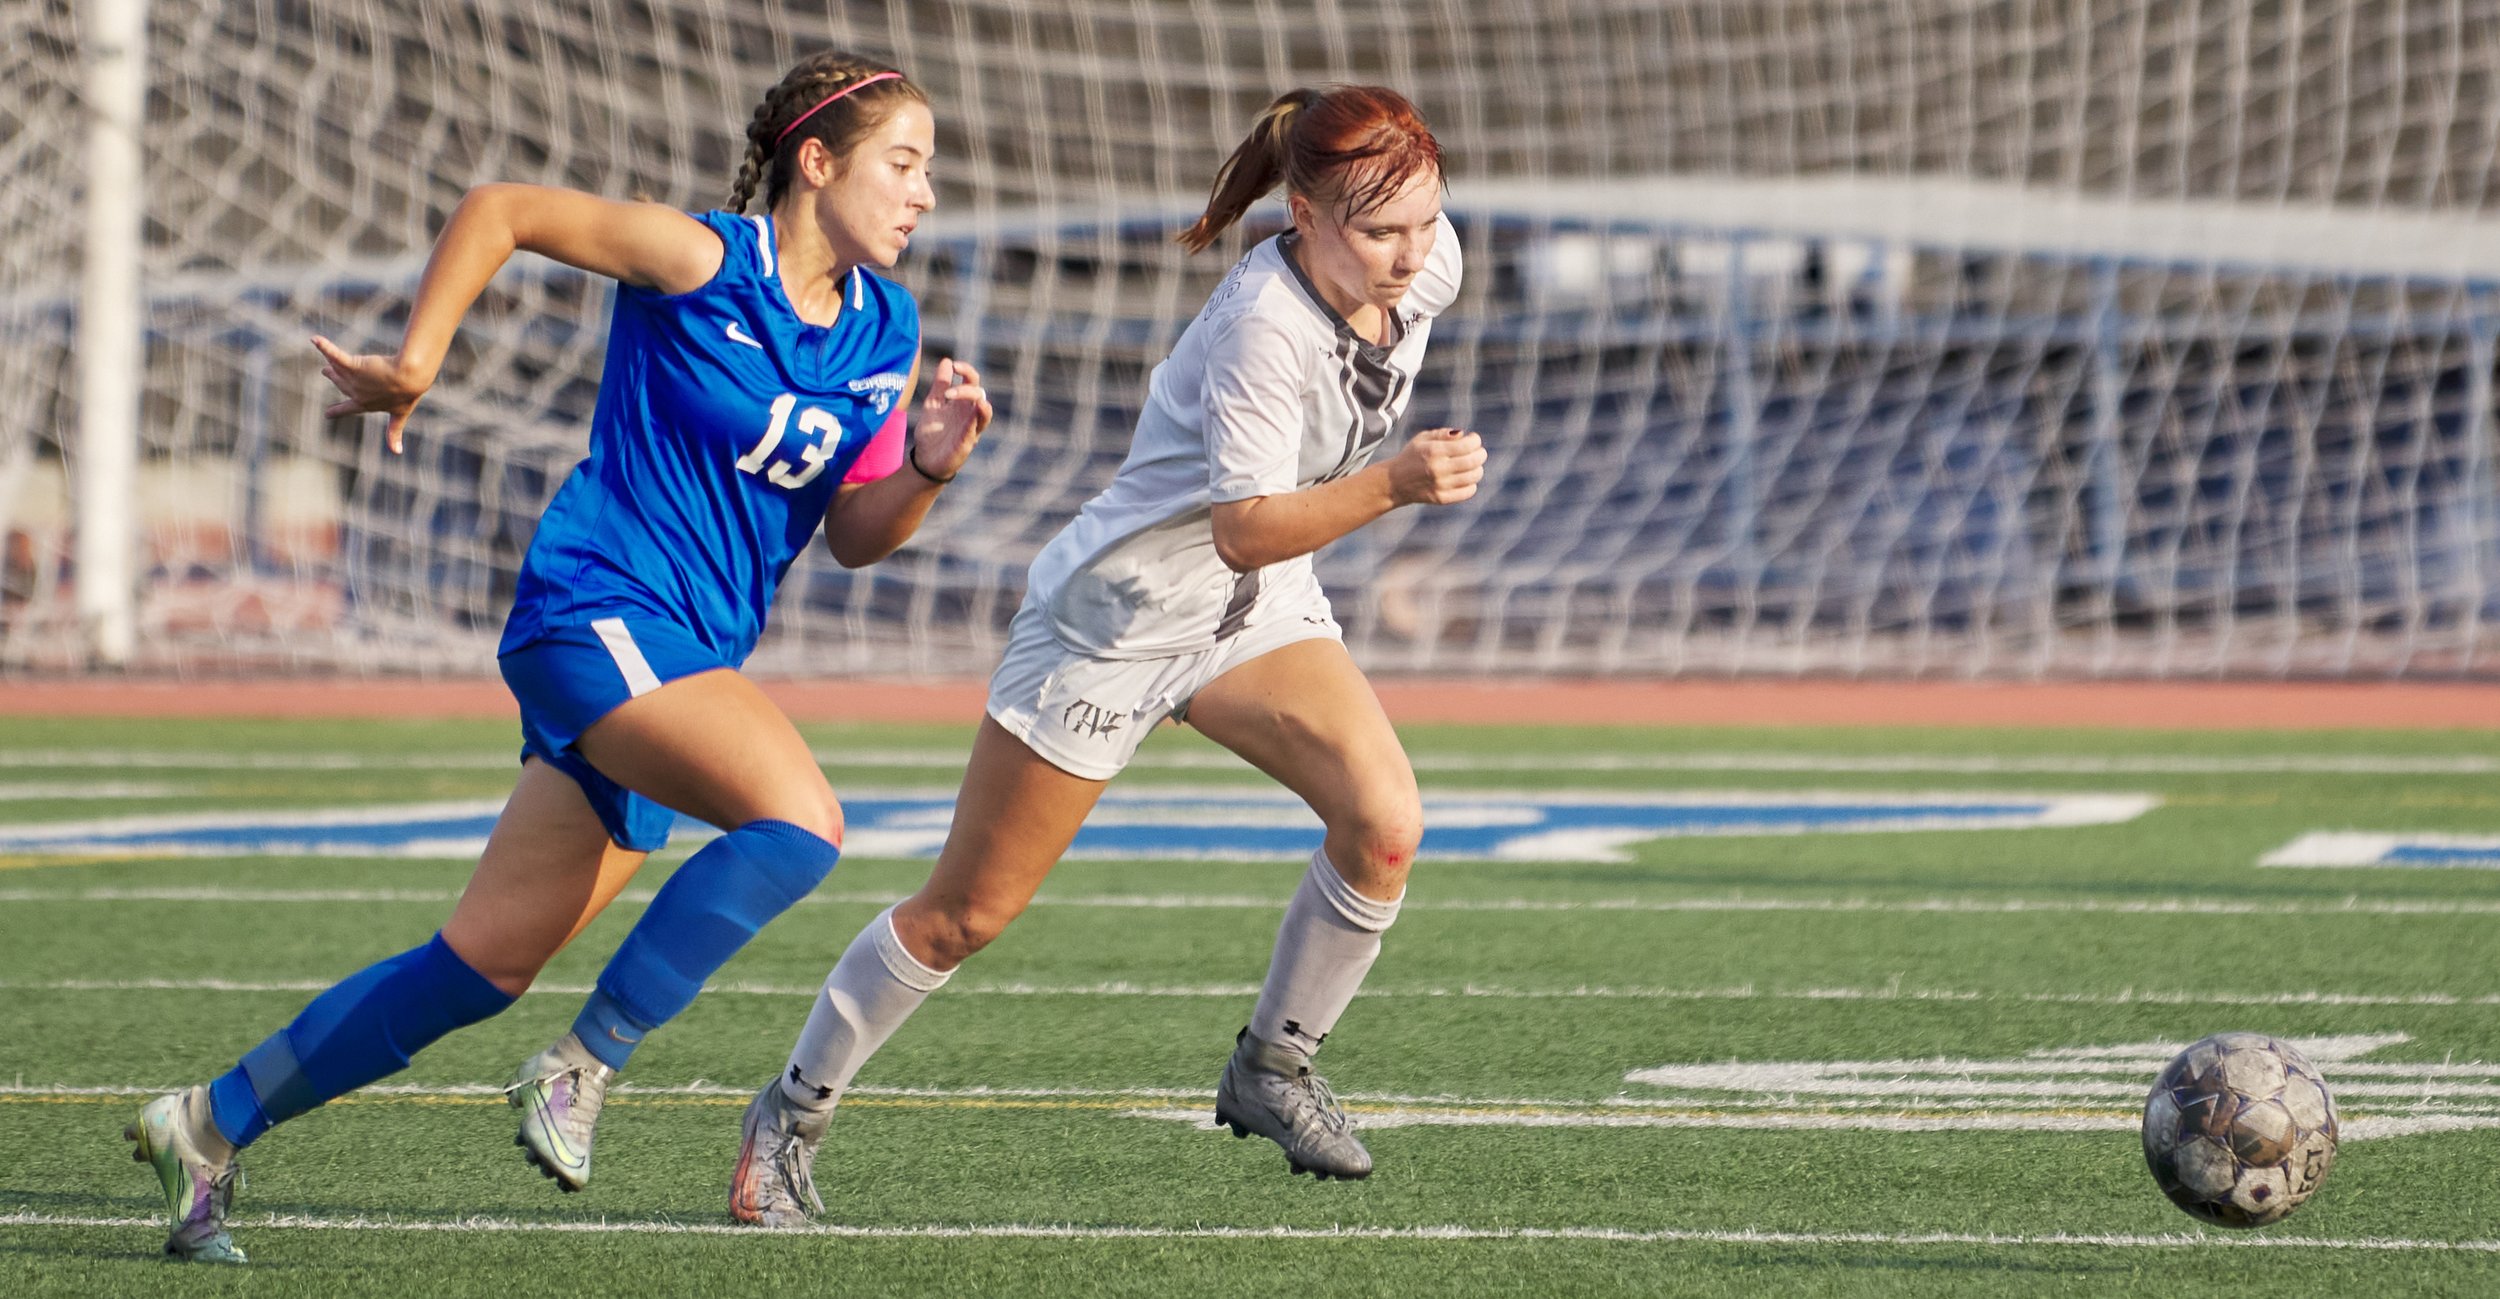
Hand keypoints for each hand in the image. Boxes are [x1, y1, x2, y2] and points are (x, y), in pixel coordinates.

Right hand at [313, 336, 432, 453]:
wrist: (409, 377)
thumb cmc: (409, 393)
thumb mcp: (401, 414)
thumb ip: (394, 431)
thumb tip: (398, 453)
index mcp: (367, 404)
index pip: (350, 408)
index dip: (338, 411)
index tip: (327, 414)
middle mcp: (356, 393)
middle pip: (342, 384)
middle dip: (334, 377)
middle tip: (325, 371)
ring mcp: (354, 379)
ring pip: (338, 369)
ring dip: (331, 364)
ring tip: (325, 361)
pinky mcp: (354, 365)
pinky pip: (335, 355)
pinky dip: (324, 347)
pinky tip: (315, 339)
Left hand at [908, 357, 990, 479]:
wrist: (925, 460)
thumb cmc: (932, 432)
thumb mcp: (933, 404)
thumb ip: (940, 384)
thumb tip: (947, 361)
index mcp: (962, 403)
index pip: (973, 381)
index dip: (967, 370)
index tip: (954, 365)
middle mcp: (970, 414)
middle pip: (979, 394)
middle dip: (966, 388)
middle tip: (948, 392)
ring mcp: (971, 429)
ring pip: (985, 413)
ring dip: (977, 402)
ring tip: (964, 397)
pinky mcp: (967, 443)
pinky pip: (975, 430)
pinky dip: (976, 419)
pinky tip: (975, 410)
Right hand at [1386, 427, 1484, 506]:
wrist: (1394, 482)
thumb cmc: (1412, 456)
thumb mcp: (1423, 438)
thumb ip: (1444, 434)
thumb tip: (1464, 435)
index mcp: (1434, 451)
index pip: (1467, 445)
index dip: (1476, 441)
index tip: (1474, 439)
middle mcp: (1438, 468)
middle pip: (1474, 461)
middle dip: (1481, 454)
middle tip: (1479, 452)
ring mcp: (1440, 485)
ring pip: (1474, 476)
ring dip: (1477, 469)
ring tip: (1471, 465)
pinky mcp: (1441, 498)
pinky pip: (1468, 491)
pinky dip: (1471, 484)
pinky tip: (1465, 479)